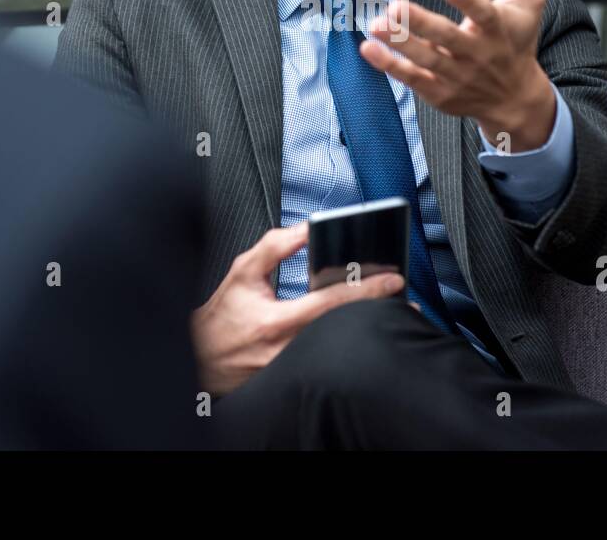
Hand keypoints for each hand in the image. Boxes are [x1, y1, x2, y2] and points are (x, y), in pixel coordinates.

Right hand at [189, 223, 406, 396]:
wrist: (202, 357)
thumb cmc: (222, 317)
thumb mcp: (243, 272)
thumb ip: (275, 246)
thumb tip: (305, 229)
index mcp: (278, 321)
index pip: (332, 303)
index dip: (366, 290)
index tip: (393, 279)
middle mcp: (290, 348)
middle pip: (346, 328)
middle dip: (378, 311)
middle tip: (405, 298)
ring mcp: (295, 366)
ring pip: (342, 345)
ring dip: (366, 328)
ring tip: (390, 311)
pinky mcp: (297, 376)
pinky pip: (330, 357)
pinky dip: (348, 343)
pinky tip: (362, 330)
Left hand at [363, 0, 555, 150]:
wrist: (515, 97)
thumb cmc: (518, 40)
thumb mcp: (530, 0)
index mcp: (498, 28)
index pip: (483, 13)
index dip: (467, 0)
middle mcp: (478, 54)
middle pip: (448, 38)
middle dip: (421, 24)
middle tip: (395, 7)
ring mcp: (458, 76)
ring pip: (426, 59)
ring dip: (399, 43)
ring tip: (375, 25)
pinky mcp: (440, 92)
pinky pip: (412, 79)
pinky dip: (389, 65)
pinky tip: (369, 48)